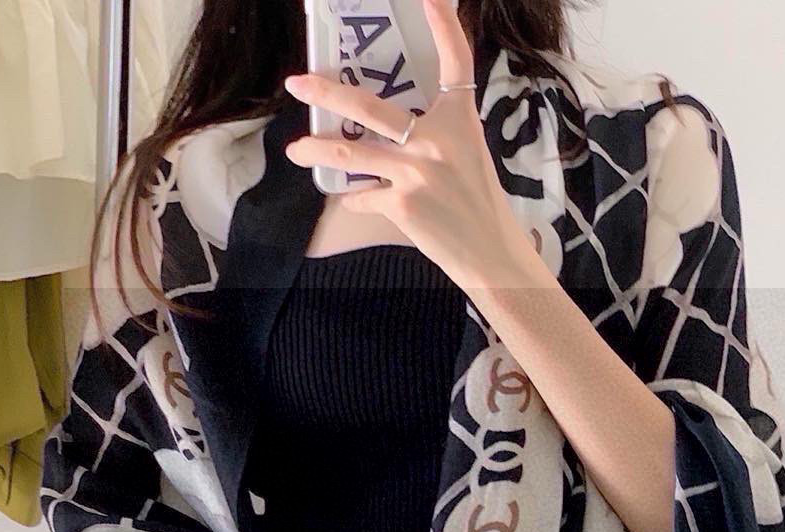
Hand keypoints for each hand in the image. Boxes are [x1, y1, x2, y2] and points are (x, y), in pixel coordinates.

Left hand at [282, 0, 536, 291]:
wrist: (490, 253)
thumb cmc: (478, 203)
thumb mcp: (466, 153)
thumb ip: (433, 134)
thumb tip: (389, 128)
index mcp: (459, 120)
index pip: (455, 62)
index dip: (444, 24)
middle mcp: (436, 140)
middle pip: (370, 107)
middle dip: (327, 92)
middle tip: (297, 83)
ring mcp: (416, 173)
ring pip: (351, 155)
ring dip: (316, 152)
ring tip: (294, 151)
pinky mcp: (402, 206)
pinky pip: (365, 197)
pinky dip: (358, 199)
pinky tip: (355, 199)